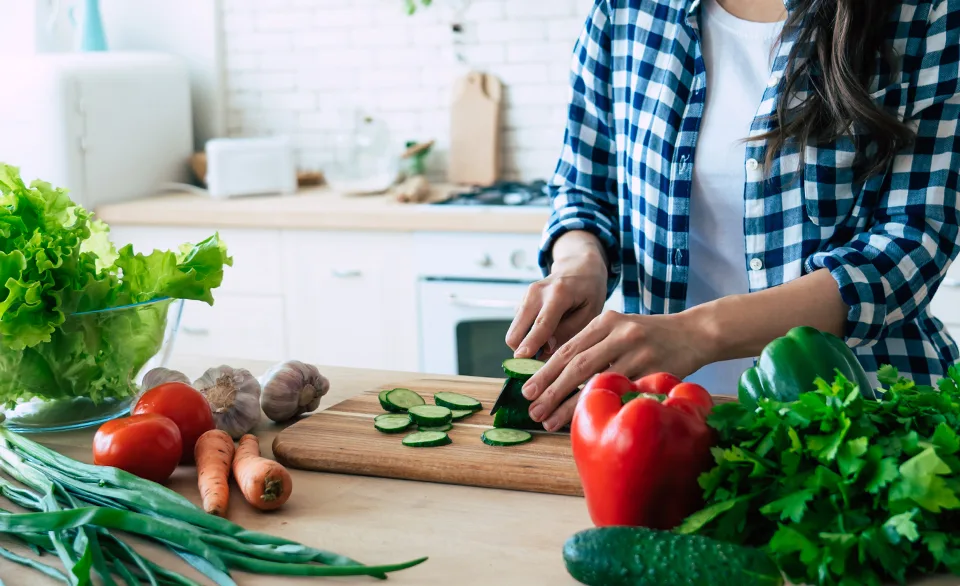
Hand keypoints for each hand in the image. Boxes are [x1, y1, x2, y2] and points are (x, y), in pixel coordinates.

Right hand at [505, 235, 607, 359]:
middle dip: (523, 350)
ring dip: (526, 344)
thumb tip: (545, 352)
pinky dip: (527, 336)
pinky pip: (518, 327)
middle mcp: (536, 292)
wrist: (578, 267)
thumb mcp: (591, 313)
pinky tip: (545, 333)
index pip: (542, 323)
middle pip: (517, 330)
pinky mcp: (521, 301)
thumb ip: (570, 332)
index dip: (531, 343)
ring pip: (514, 331)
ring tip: (548, 345)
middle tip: (542, 361)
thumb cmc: (588, 291)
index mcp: (559, 294)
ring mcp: (526, 296)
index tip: (521, 359)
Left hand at [522, 310, 715, 430]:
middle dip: (551, 390)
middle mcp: (620, 333)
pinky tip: (591, 419)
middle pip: (577, 365)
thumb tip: (556, 376)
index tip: (528, 391)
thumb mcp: (620, 328)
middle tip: (532, 409)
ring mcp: (639, 351)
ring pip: (596, 381)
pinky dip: (604, 406)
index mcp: (606, 320)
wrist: (696, 332)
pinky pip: (623, 392)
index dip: (545, 372)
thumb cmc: (651, 336)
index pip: (568, 349)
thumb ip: (593, 345)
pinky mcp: (655, 370)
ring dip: (570, 404)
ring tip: (550, 421)